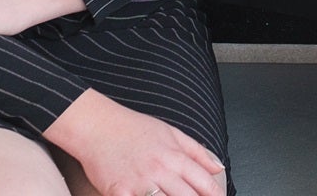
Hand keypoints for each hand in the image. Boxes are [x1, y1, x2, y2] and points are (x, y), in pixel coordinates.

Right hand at [46, 89, 226, 195]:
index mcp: (174, 156)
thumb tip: (218, 167)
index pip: (203, 182)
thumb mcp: (171, 133)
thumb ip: (197, 151)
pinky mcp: (120, 193)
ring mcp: (140, 183)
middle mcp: (160, 170)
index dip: (214, 194)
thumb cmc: (134, 129)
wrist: (97, 127)